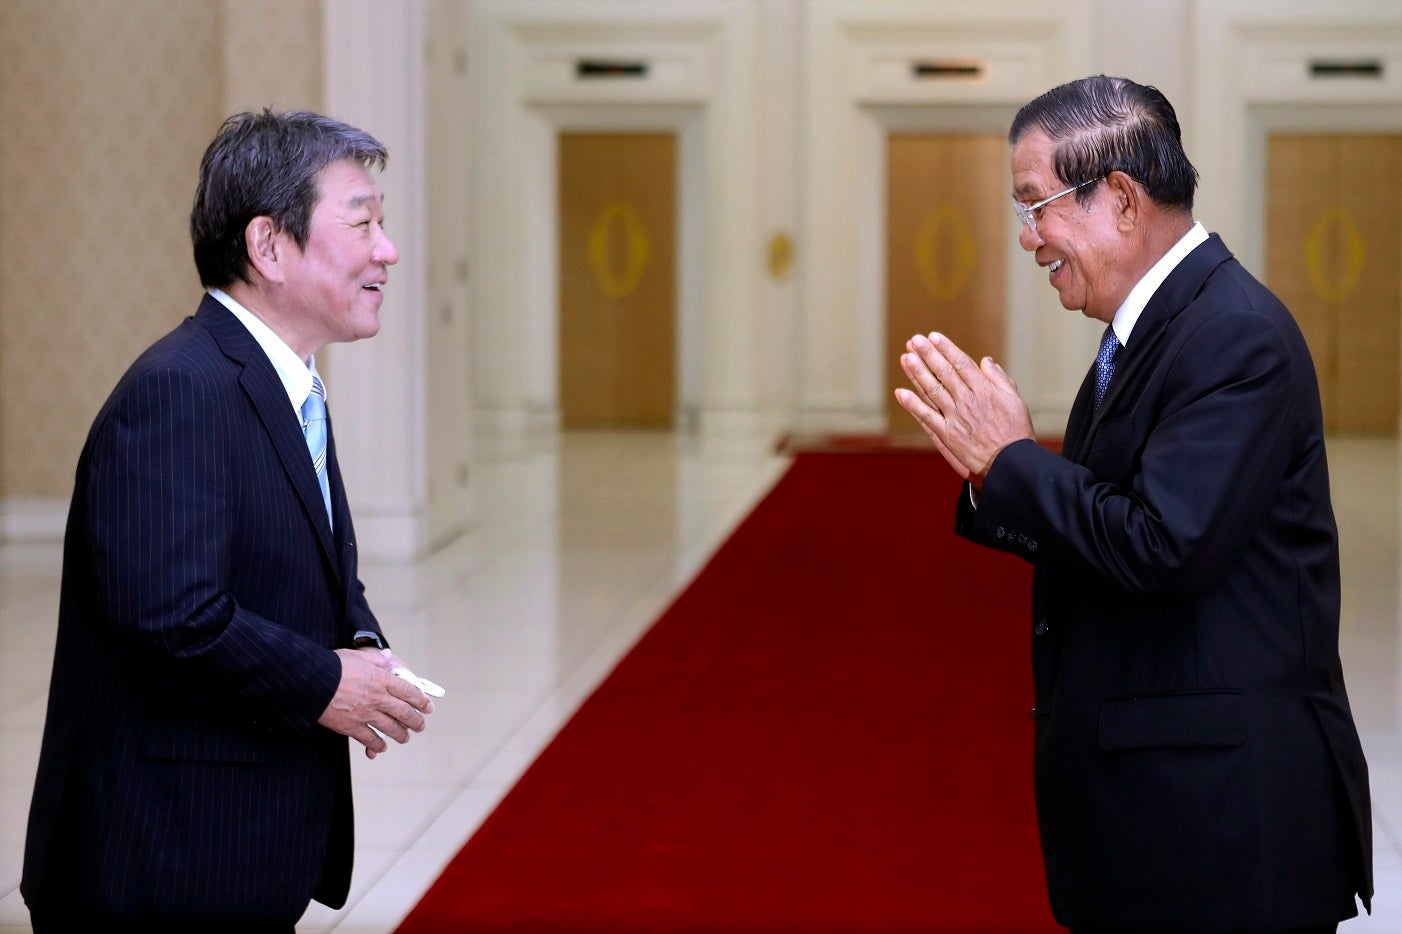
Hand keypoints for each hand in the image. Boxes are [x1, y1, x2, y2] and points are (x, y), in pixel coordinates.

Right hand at [317, 647, 434, 758]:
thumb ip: (376, 660)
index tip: (428, 707)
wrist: (311, 682)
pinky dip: (378, 745)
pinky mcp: (352, 727)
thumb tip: (388, 657)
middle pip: (404, 713)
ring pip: (391, 728)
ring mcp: (366, 714)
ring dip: (401, 735)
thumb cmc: (332, 666)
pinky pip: (370, 740)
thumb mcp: (357, 656)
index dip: (422, 701)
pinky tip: (381, 747)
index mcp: (381, 679)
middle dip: (416, 721)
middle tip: (421, 726)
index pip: (409, 691)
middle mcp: (378, 698)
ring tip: (405, 738)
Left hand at [894, 332, 1033, 488]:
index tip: (933, 337)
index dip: (946, 349)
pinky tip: (901, 393)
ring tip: (906, 357)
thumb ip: (999, 379)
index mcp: (984, 390)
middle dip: (928, 355)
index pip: (961, 364)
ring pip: (932, 391)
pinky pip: (927, 417)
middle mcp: (967, 401)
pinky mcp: (947, 435)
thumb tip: (985, 360)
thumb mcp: (1015, 400)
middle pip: (944, 373)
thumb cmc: (1016, 431)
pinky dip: (913, 405)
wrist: (1010, 462)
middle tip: (914, 340)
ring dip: (917, 373)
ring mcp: (955, 417)